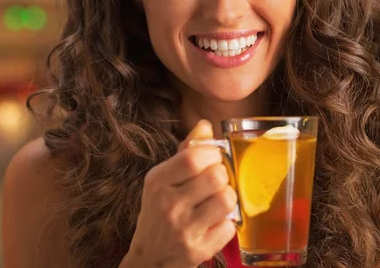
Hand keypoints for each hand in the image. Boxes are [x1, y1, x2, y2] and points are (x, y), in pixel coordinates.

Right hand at [126, 120, 236, 267]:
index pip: (194, 157)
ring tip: (217, 202)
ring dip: (227, 199)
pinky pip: (230, 227)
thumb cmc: (160, 211)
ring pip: (227, 199)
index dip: (213, 153)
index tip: (213, 158)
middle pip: (216, 176)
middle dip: (222, 176)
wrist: (149, 258)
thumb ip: (186, 151)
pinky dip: (226, 224)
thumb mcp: (164, 179)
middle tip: (216, 182)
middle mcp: (168, 204)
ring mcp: (182, 229)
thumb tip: (205, 125)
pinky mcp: (197, 251)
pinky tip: (214, 224)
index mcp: (158, 181)